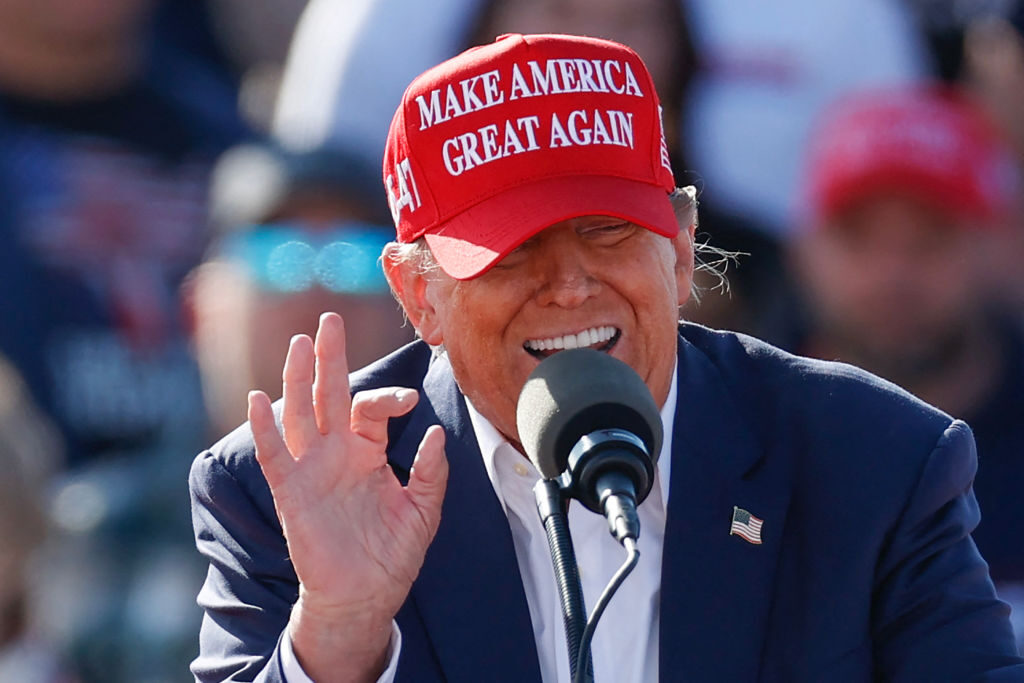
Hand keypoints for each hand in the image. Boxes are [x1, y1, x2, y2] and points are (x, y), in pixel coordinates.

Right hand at [248, 312, 447, 680]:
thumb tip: (440, 432)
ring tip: (299, 342)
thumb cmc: (392, 554)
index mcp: (367, 451)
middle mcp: (336, 453)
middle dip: (329, 357)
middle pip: (329, 395)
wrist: (365, 596)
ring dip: (297, 379)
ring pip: (299, 414)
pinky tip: (258, 398)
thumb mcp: (423, 510)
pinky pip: (273, 455)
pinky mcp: (291, 492)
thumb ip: (432, 472)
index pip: (371, 407)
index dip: (388, 397)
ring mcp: (311, 469)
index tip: (410, 401)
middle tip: (329, 320)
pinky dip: (263, 428)